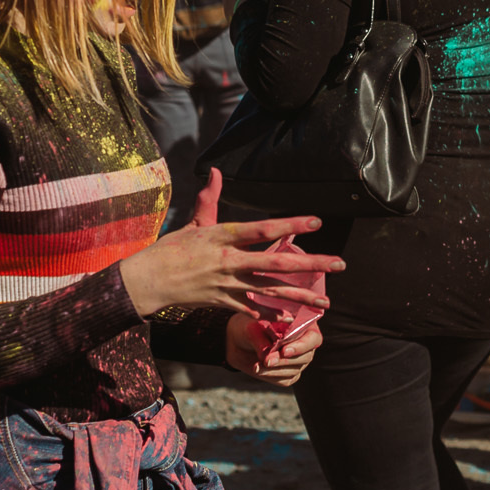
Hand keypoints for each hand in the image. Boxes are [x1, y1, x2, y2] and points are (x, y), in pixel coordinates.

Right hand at [119, 172, 341, 317]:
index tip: (316, 221)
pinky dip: (272, 314)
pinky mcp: (224, 303)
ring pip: (272, 290)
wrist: (150, 282)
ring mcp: (228, 285)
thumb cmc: (172, 249)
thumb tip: (216, 172)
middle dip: (312, 264)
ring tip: (326, 302)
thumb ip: (210, 199)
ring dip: (301, 297)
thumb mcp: (194, 222)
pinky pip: (253, 310)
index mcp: (224, 237)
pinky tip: (292, 318)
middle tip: (339, 264)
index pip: (263, 229)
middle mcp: (230, 261)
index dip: (290, 225)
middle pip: (277, 263)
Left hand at [225, 312, 319, 387]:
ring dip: (275, 370)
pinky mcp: (289, 373)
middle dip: (285, 360)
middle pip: (307, 356)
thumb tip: (269, 359)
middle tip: (267, 361)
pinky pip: (285, 379)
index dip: (301, 345)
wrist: (240, 341)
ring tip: (256, 365)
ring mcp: (299, 360)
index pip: (313, 337)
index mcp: (303, 324)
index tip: (284, 351)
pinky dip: (271, 376)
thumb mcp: (253, 329)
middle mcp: (305, 343)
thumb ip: (263, 342)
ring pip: (295, 370)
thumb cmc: (250, 327)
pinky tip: (258, 369)